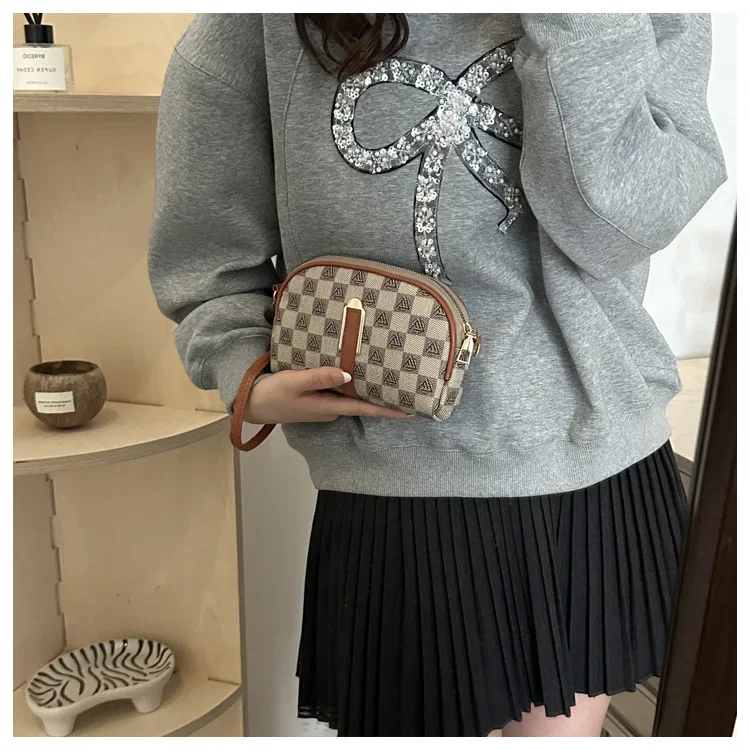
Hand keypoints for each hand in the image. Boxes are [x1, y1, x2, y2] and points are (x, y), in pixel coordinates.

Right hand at [244, 367, 409, 423]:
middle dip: (383, 398)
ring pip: (352, 397)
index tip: (409, 412)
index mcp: (328, 407)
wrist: (251, 403)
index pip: (364, 409)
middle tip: (406, 388)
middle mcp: (330, 408)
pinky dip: (352, 384)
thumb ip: (319, 377)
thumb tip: (348, 374)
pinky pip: (340, 392)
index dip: (387, 410)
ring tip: (390, 378)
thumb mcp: (294, 382)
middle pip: (362, 403)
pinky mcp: (316, 398)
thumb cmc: (271, 394)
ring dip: (368, 390)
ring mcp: (323, 404)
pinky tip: (359, 373)